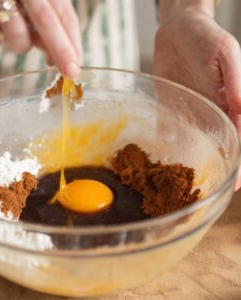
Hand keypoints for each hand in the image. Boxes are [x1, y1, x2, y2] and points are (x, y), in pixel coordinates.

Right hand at [0, 0, 81, 78]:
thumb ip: (43, 21)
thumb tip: (54, 57)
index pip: (64, 13)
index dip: (73, 42)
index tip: (76, 65)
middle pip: (47, 21)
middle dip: (61, 51)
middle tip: (70, 73)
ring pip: (17, 33)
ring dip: (20, 44)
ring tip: (10, 30)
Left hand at [154, 1, 240, 188]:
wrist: (178, 30)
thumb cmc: (206, 37)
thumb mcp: (225, 54)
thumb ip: (235, 83)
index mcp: (228, 103)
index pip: (238, 137)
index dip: (238, 161)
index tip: (236, 184)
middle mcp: (209, 112)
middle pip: (216, 147)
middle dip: (213, 169)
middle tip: (203, 192)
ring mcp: (188, 112)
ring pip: (191, 144)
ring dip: (189, 163)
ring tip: (180, 186)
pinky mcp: (169, 108)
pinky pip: (166, 132)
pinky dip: (165, 146)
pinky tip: (161, 162)